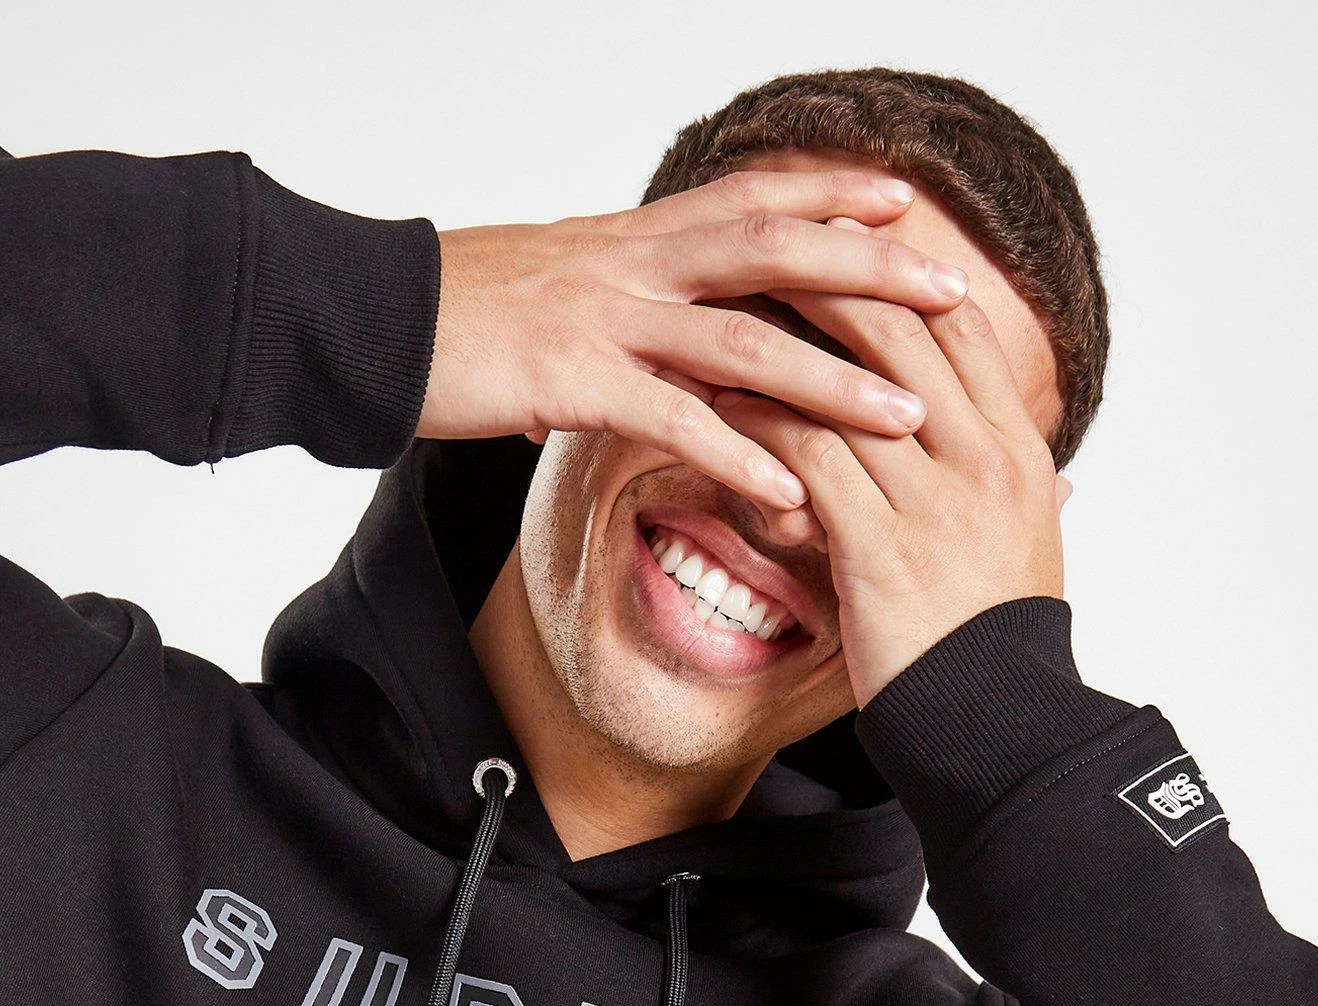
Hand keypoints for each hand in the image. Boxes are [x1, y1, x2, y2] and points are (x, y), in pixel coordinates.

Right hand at [418, 169, 971, 513]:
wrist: (362, 319)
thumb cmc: (454, 316)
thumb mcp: (550, 286)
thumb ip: (615, 301)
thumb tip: (649, 333)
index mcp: (631, 239)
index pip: (752, 198)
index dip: (833, 195)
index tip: (906, 201)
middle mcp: (631, 263)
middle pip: (775, 248)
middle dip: (872, 267)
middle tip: (954, 291)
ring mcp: (604, 319)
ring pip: (744, 340)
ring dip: (832, 381)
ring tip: (908, 418)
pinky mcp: (571, 381)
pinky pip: (673, 422)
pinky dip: (739, 459)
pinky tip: (793, 499)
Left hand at [707, 230, 1071, 704]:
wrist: (997, 729)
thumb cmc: (996, 648)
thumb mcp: (1032, 555)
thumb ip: (1028, 498)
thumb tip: (1055, 476)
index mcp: (1018, 454)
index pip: (960, 326)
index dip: (898, 275)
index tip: (842, 243)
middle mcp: (983, 464)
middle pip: (901, 331)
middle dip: (829, 280)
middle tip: (763, 252)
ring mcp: (934, 505)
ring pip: (846, 387)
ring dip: (777, 344)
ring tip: (719, 319)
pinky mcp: (881, 552)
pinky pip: (809, 461)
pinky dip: (759, 425)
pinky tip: (714, 409)